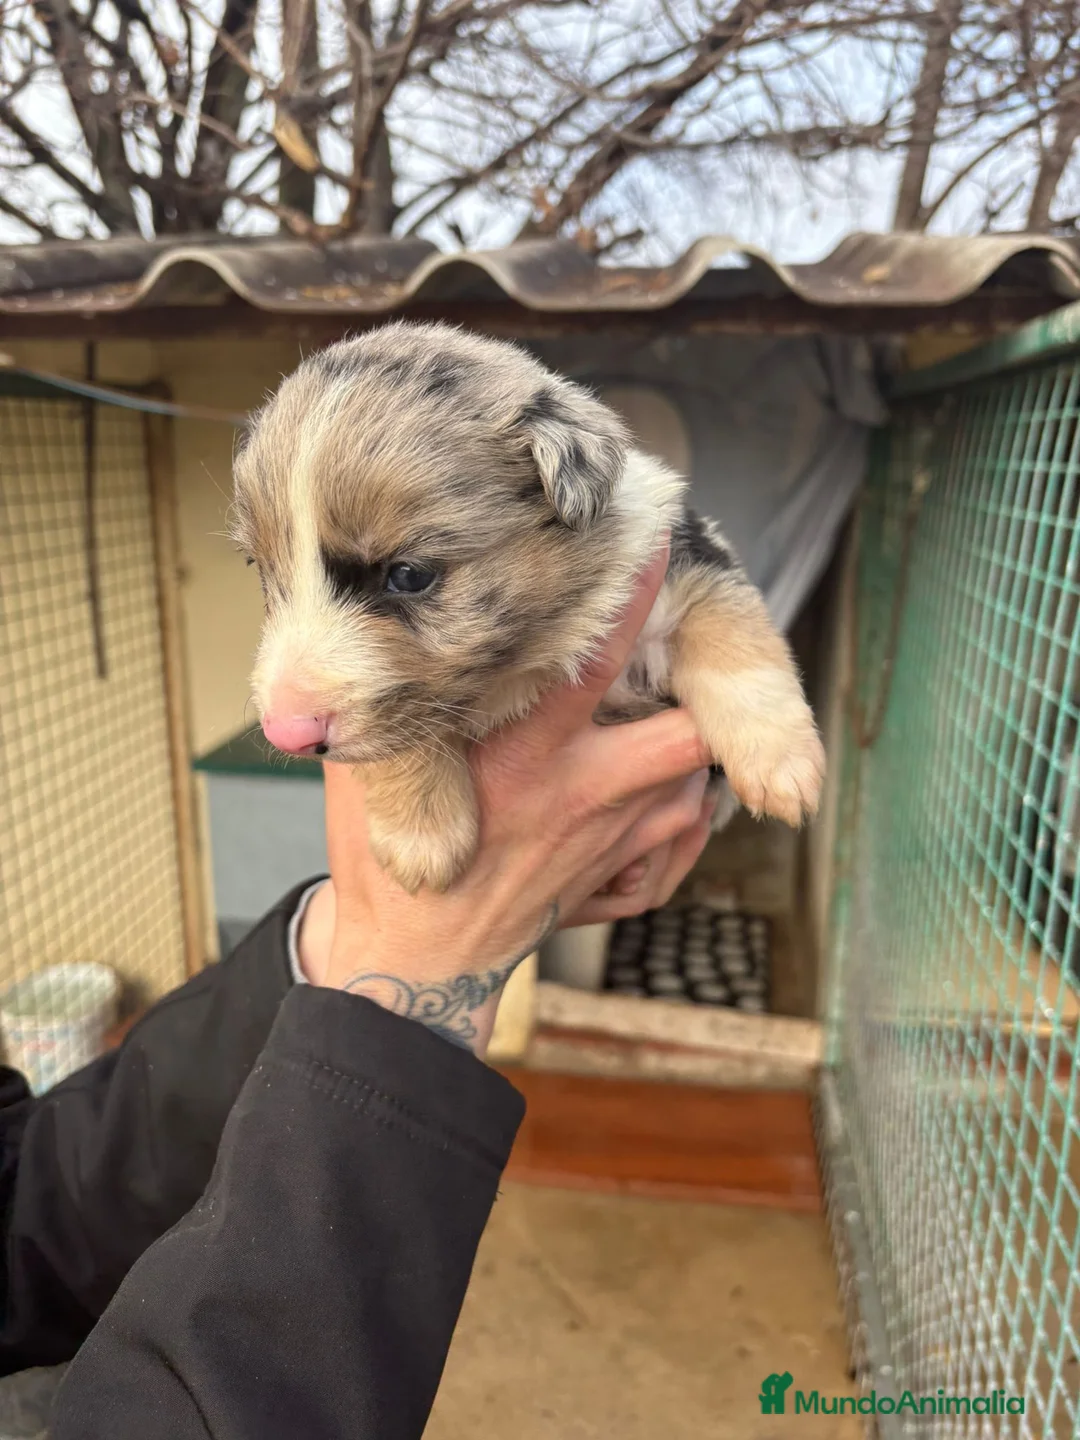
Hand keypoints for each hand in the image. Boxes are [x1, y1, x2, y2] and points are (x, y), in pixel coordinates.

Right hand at [301, 541, 712, 1053]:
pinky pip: (684, 834)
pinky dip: (690, 800)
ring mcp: (607, 840)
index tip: (656, 547)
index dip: (632, 602)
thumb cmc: (385, 860)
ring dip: (695, 739)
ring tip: (684, 698)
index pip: (592, 663)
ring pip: (692, 779)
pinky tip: (672, 775)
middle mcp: (578, 794)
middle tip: (697, 642)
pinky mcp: (617, 876)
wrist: (415, 962)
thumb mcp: (370, 771)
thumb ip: (388, 706)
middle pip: (682, 733)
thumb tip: (369, 629)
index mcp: (518, 756)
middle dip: (703, 687)